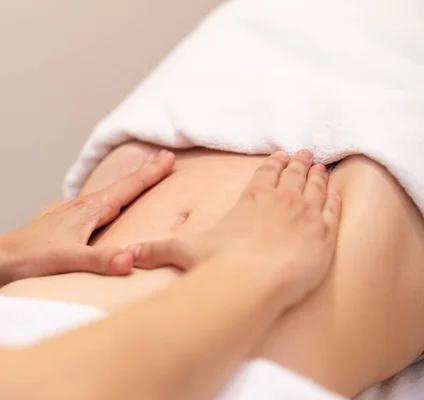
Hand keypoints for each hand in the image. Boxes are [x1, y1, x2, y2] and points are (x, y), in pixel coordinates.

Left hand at [0, 150, 175, 278]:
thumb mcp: (69, 260)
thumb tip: (131, 259)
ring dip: (129, 184)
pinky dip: (112, 200)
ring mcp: (73, 213)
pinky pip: (98, 206)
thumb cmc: (33, 257)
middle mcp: (83, 206)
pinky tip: (108, 207)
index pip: (128, 188)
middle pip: (121, 186)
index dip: (150, 174)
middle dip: (144, 172)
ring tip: (143, 177)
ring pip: (110, 194)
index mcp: (89, 210)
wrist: (2, 257)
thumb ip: (101, 260)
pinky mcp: (67, 223)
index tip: (169, 157)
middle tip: (164, 156)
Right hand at [132, 150, 341, 303]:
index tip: (279, 156)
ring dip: (317, 174)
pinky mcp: (324, 235)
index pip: (265, 173)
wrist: (253, 284)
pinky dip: (334, 197)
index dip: (273, 163)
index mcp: (252, 198)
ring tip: (320, 165)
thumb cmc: (221, 266)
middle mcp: (281, 200)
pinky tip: (335, 191)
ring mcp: (306, 215)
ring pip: (315, 186)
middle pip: (293, 174)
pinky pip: (333, 209)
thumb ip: (157, 250)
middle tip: (304, 152)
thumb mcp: (185, 252)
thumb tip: (128, 253)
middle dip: (298, 162)